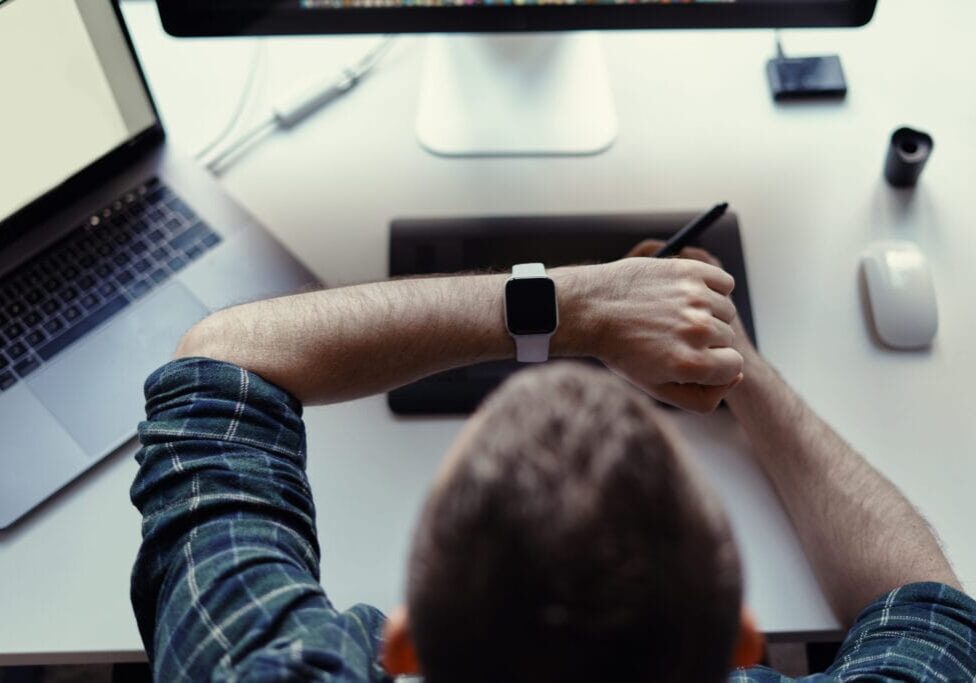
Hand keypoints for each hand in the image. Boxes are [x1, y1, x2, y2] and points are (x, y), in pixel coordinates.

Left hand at [590, 241, 742, 412]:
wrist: (590, 309)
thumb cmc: (622, 349)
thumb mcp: (656, 388)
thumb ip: (702, 397)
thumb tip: (735, 376)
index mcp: (690, 365)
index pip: (735, 366)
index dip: (713, 363)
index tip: (689, 355)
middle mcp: (696, 331)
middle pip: (727, 337)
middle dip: (705, 338)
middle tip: (670, 333)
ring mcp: (695, 298)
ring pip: (724, 309)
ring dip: (706, 311)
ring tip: (671, 313)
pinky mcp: (689, 271)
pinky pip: (722, 282)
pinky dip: (709, 287)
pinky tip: (682, 295)